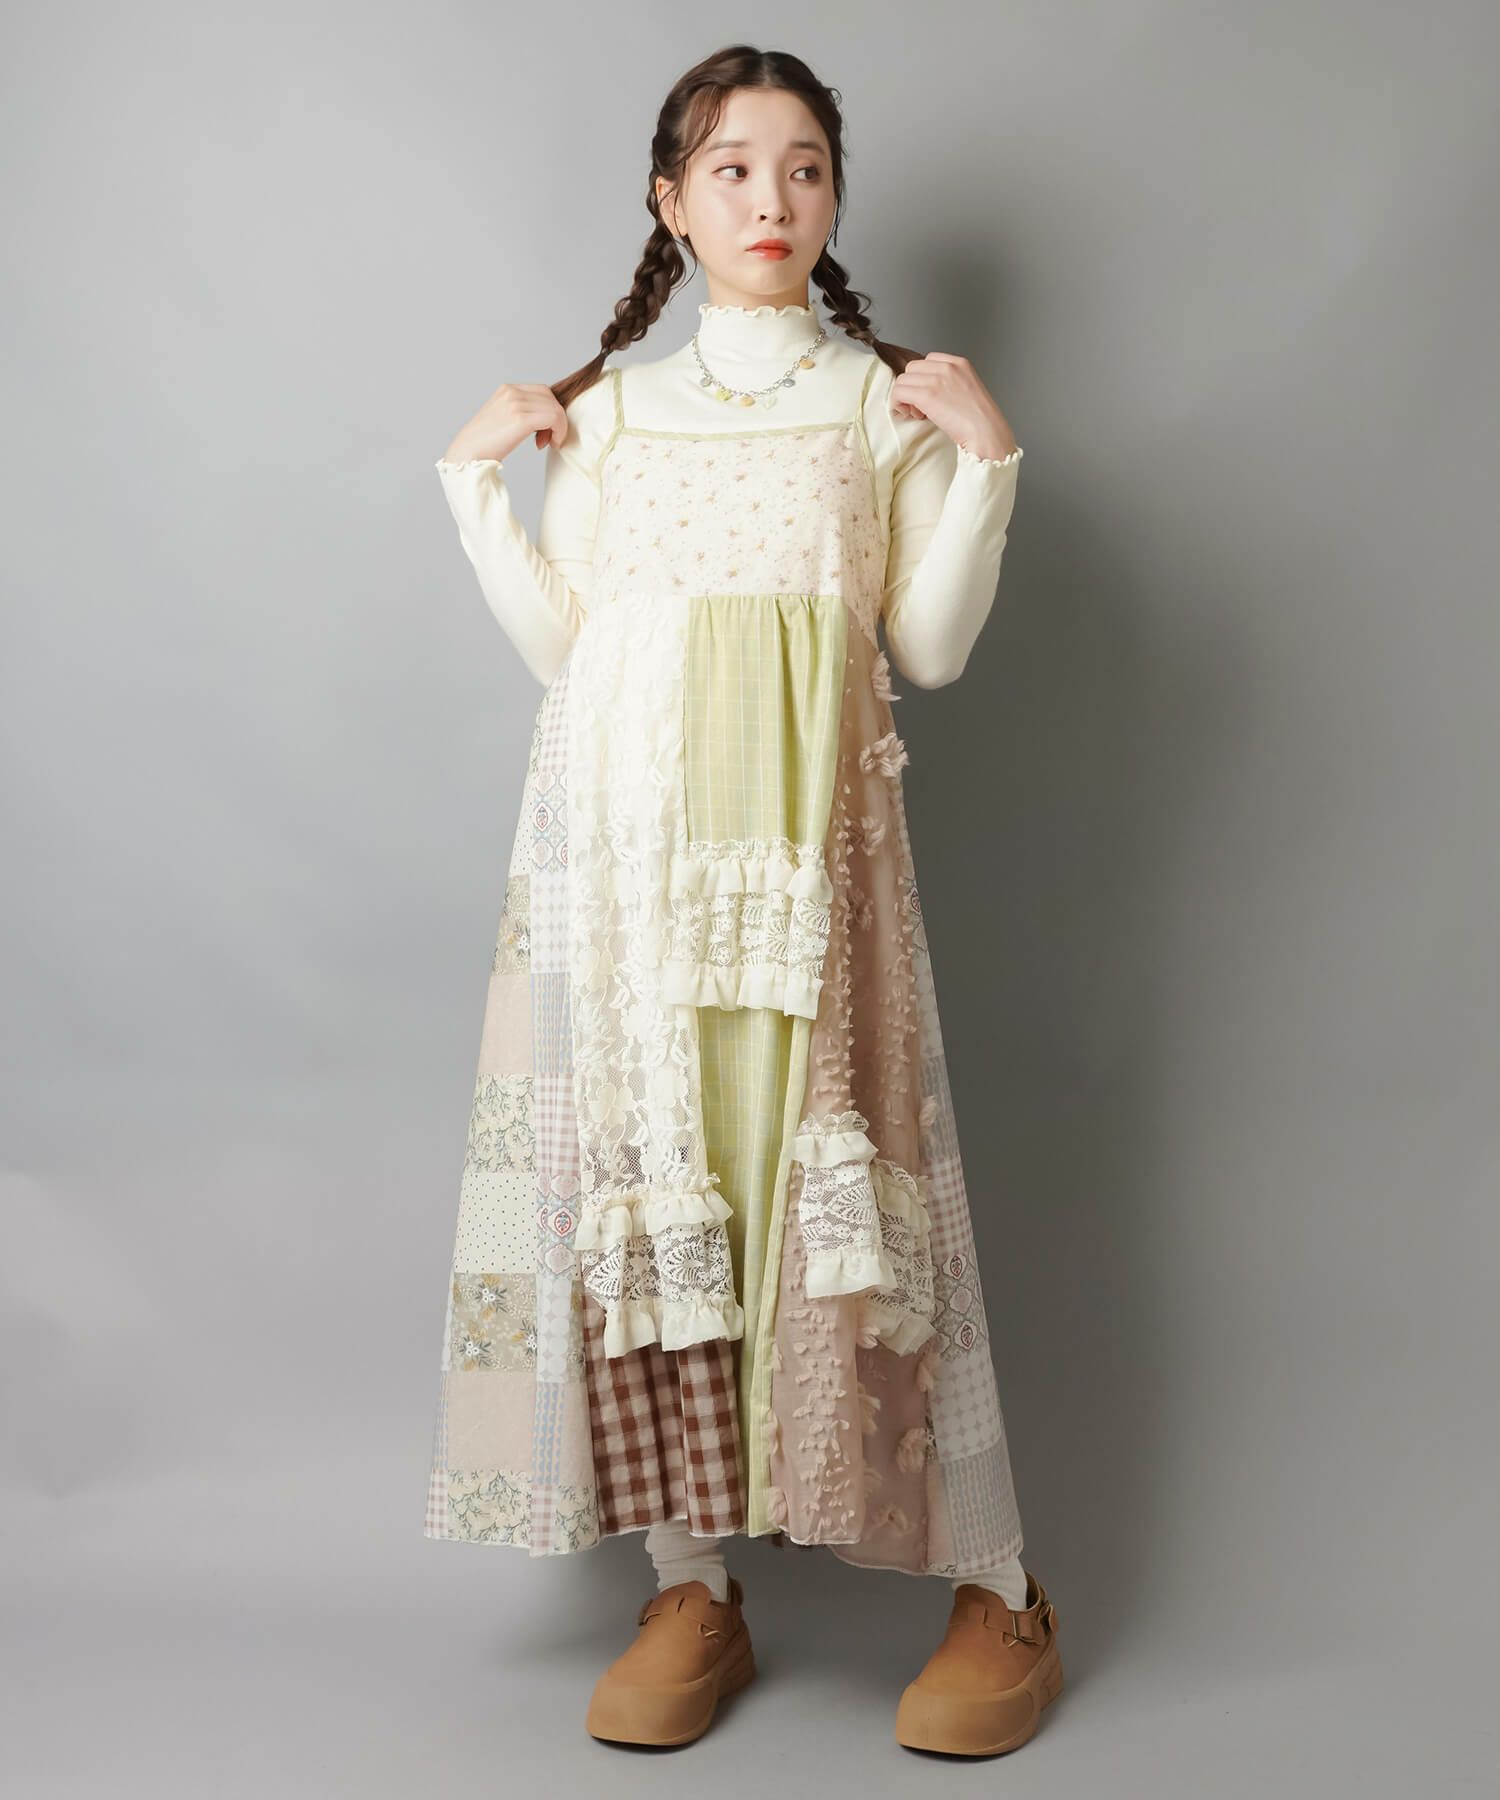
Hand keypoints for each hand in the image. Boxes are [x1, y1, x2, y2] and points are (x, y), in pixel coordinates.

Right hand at [442, 381, 569, 462]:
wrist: (467, 454)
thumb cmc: (484, 445)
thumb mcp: (503, 420)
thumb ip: (521, 413)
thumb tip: (546, 419)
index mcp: (507, 390)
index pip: (542, 391)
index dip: (550, 410)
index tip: (544, 433)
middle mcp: (511, 392)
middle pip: (550, 398)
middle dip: (556, 419)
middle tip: (549, 440)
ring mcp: (515, 403)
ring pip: (555, 408)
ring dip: (559, 427)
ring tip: (548, 443)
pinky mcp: (521, 418)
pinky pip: (554, 417)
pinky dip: (559, 431)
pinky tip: (550, 444)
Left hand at [889, 353, 1017, 461]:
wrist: (986, 433)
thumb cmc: (980, 421)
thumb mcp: (968, 390)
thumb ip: (950, 383)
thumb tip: (928, 388)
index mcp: (960, 363)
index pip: (928, 360)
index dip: (923, 378)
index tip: (929, 395)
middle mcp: (947, 367)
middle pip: (912, 368)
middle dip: (912, 386)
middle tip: (921, 407)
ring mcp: (936, 379)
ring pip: (902, 380)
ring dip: (905, 397)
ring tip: (918, 413)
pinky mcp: (926, 395)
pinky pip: (898, 392)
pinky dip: (898, 404)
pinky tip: (912, 415)